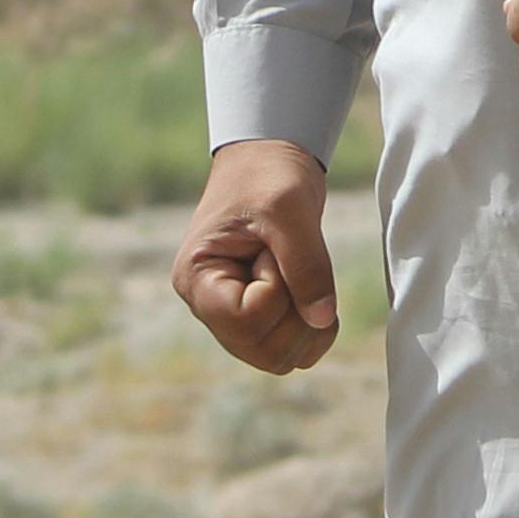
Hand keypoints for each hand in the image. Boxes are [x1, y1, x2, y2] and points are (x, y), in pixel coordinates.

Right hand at [172, 137, 344, 374]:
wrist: (268, 159)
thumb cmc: (269, 175)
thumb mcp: (291, 209)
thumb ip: (307, 264)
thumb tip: (321, 319)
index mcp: (197, 278)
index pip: (244, 322)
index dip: (277, 292)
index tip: (274, 251)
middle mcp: (207, 306)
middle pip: (263, 351)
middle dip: (295, 313)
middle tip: (292, 263)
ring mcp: (230, 317)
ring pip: (279, 358)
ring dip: (306, 322)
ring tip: (299, 271)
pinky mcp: (256, 318)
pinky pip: (290, 351)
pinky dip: (313, 330)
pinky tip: (312, 291)